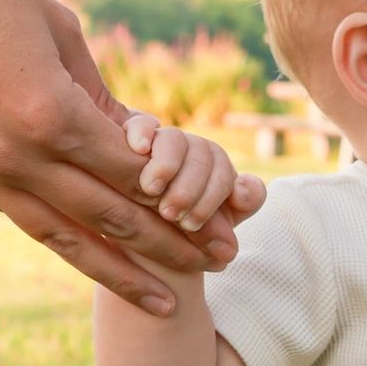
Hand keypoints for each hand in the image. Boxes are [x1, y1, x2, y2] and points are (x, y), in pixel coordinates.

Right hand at [0, 0, 260, 313]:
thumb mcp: (56, 29)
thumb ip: (97, 92)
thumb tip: (134, 135)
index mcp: (52, 112)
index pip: (136, 172)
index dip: (188, 203)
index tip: (227, 221)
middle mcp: (17, 154)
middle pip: (113, 216)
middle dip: (174, 246)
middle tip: (223, 267)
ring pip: (66, 237)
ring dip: (122, 272)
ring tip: (167, 303)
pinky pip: (23, 218)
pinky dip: (65, 243)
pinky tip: (95, 261)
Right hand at [122, 114, 265, 234]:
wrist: (134, 240)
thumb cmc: (175, 240)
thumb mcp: (203, 237)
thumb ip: (225, 225)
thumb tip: (234, 226)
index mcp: (216, 174)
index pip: (227, 173)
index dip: (215, 194)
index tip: (194, 222)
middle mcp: (194, 155)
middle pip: (204, 154)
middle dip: (190, 187)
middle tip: (171, 215)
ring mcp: (164, 144)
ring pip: (174, 139)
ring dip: (166, 164)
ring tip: (152, 191)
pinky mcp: (131, 137)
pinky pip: (140, 125)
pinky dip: (143, 132)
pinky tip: (140, 147)